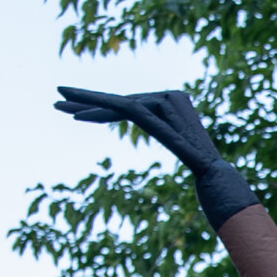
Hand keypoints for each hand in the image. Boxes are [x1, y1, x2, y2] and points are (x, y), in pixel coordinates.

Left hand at [55, 86, 257, 229]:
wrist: (219, 179)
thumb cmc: (205, 178)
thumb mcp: (183, 157)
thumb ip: (176, 142)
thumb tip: (181, 145)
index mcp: (173, 104)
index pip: (130, 106)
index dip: (101, 109)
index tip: (73, 111)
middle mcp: (170, 96)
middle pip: (122, 101)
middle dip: (88, 101)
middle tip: (57, 97)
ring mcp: (167, 100)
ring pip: (120, 103)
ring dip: (87, 104)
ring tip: (60, 105)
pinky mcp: (161, 112)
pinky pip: (126, 109)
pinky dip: (102, 111)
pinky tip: (79, 117)